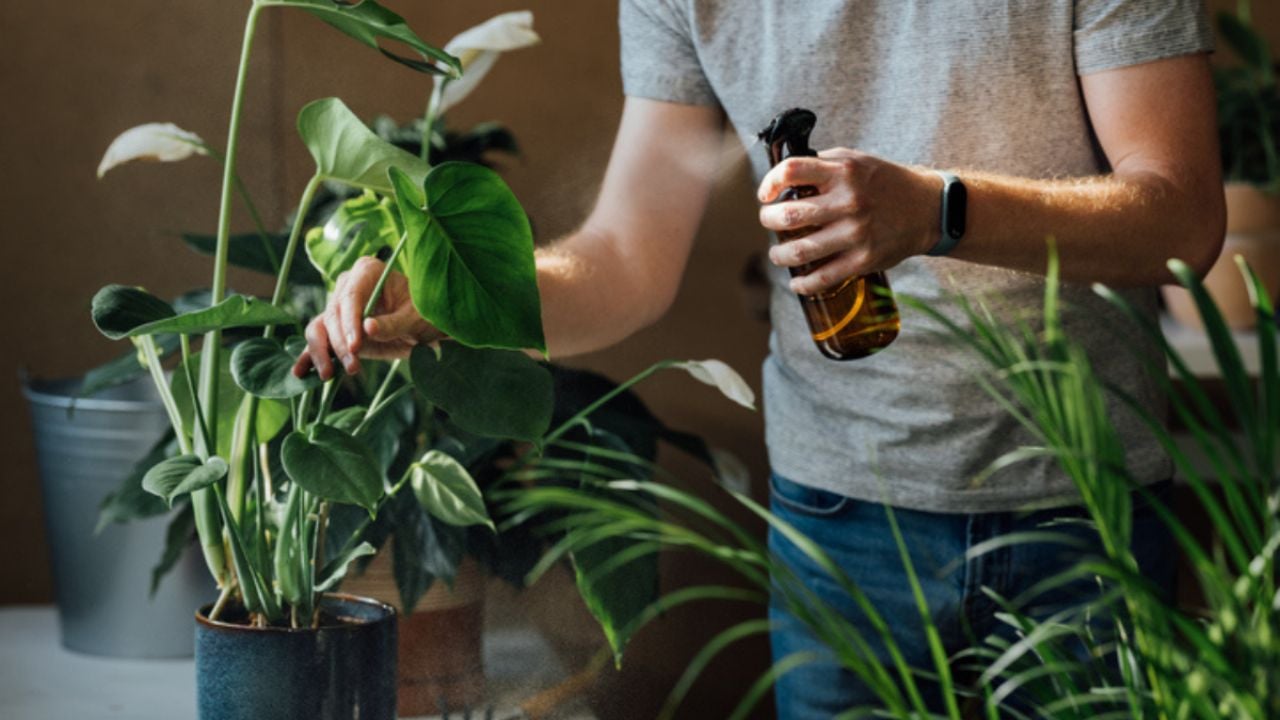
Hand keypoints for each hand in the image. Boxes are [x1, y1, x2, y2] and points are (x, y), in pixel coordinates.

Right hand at [292, 256, 439, 379]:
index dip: (349, 322)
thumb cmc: (424, 316)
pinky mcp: (335, 329)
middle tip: (353, 366)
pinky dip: (308, 356)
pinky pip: (318, 340)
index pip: (351, 296)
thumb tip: (367, 328)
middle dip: (339, 343)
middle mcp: (348, 285)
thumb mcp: (415, 320)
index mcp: (368, 271)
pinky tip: (300, 373)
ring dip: (322, 352)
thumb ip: (392, 324)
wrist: (423, 328)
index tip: (355, 346)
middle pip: (333, 314)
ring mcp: (339, 307)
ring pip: (319, 328)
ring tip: (329, 375)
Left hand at [757, 149, 941, 294]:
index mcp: (844, 172)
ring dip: (779, 255)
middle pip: (790, 215)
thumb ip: (822, 165)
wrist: (927, 209)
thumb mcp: (856, 161)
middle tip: (769, 222)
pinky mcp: (864, 259)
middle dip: (769, 220)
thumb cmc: (884, 183)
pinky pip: (824, 277)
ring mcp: (856, 233)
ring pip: (800, 250)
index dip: (770, 182)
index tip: (765, 195)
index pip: (792, 171)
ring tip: (778, 254)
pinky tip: (798, 282)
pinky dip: (804, 284)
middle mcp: (849, 201)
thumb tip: (783, 177)